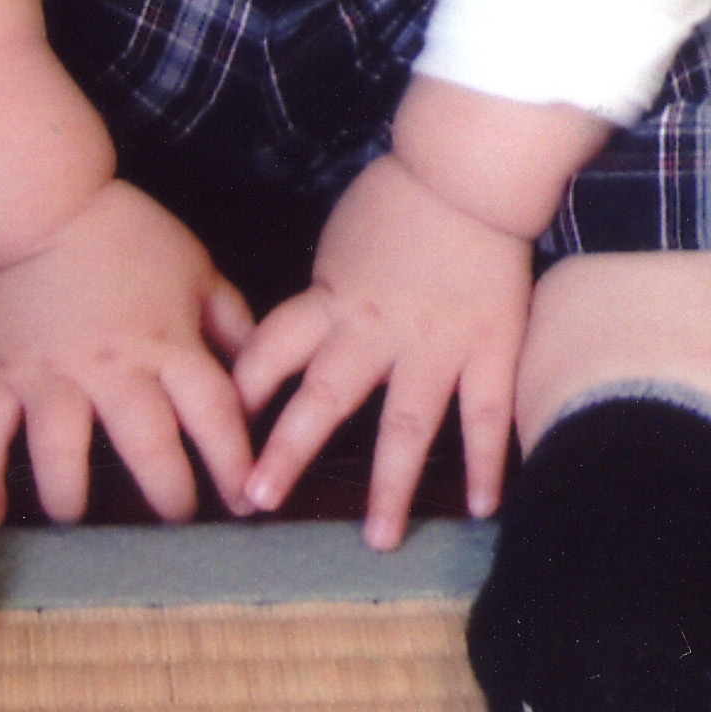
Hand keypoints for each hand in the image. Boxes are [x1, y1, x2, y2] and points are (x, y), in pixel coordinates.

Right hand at [0, 177, 261, 530]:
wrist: (46, 201)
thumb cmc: (129, 234)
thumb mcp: (197, 268)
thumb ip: (231, 324)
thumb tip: (258, 377)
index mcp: (166, 341)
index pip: (213, 414)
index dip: (233, 463)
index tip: (242, 503)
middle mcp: (111, 366)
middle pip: (146, 444)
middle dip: (167, 494)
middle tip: (174, 519)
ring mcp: (49, 372)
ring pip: (59, 449)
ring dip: (70, 494)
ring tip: (78, 520)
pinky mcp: (0, 372)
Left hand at [231, 147, 534, 544]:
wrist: (470, 171)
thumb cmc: (401, 196)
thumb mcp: (341, 240)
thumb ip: (329, 294)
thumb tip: (314, 332)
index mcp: (333, 299)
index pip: (273, 349)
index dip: (244, 389)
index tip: (220, 430)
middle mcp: (376, 332)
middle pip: (324, 399)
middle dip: (288, 451)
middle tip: (257, 500)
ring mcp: (436, 346)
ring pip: (407, 425)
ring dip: (390, 486)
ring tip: (378, 540)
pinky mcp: (490, 349)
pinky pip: (486, 415)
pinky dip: (486, 463)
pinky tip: (482, 508)